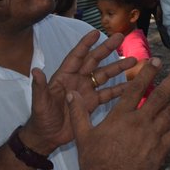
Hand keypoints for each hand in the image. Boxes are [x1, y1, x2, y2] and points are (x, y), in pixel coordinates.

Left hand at [22, 31, 135, 152]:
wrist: (48, 137)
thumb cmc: (41, 117)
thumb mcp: (39, 102)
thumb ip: (39, 86)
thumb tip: (36, 70)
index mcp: (64, 76)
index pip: (77, 56)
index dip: (86, 44)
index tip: (97, 32)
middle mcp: (77, 80)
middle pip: (94, 61)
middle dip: (107, 49)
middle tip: (120, 37)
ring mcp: (86, 91)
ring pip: (104, 75)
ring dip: (118, 67)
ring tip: (133, 60)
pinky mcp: (92, 103)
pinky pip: (108, 94)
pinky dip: (120, 90)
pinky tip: (132, 85)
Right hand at [68, 61, 169, 169]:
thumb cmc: (93, 161)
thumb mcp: (82, 135)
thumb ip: (78, 112)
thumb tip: (70, 93)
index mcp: (120, 116)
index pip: (135, 88)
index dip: (146, 73)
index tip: (156, 60)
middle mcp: (139, 122)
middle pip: (160, 96)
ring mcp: (152, 136)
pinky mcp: (160, 151)